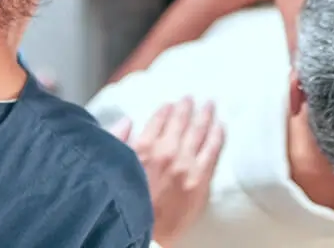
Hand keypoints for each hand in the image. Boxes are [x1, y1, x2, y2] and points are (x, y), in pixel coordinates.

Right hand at [108, 99, 224, 247]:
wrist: (144, 234)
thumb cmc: (127, 203)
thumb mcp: (113, 167)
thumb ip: (117, 141)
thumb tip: (126, 121)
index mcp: (144, 146)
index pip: (159, 118)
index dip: (166, 110)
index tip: (171, 104)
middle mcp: (166, 150)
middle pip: (181, 120)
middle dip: (187, 107)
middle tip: (191, 98)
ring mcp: (185, 164)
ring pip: (199, 130)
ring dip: (204, 114)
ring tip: (209, 105)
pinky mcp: (200, 179)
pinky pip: (212, 149)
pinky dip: (217, 134)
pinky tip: (220, 126)